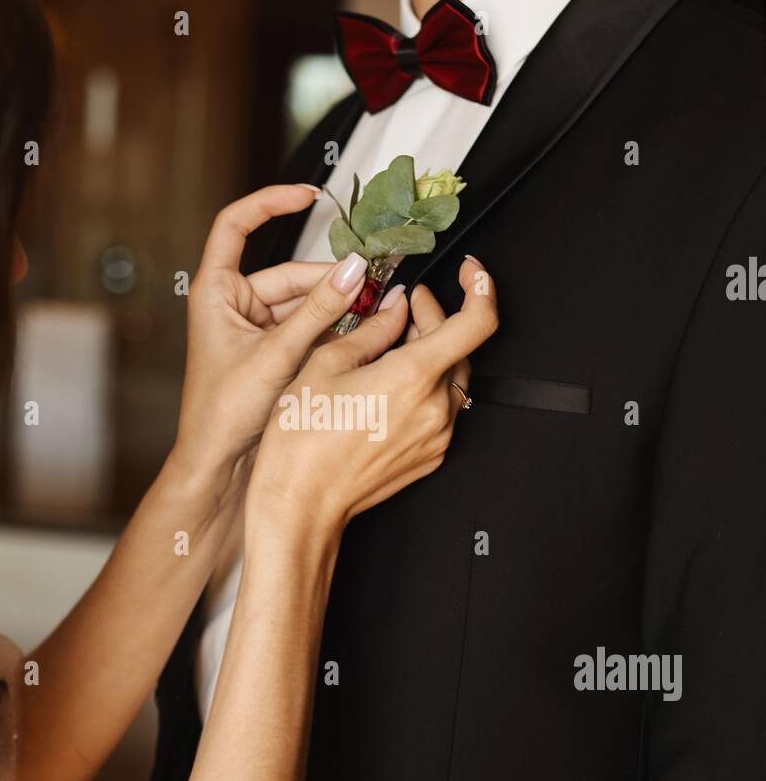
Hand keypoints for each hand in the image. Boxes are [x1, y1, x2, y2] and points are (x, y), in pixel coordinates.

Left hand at [172, 185, 371, 483]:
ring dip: (340, 305)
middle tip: (374, 280)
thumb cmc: (223, 414)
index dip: (270, 203)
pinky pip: (313, 327)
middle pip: (291, 271)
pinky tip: (366, 330)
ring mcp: (257, 328)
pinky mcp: (276, 351)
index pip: (237, 225)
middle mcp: (235, 304)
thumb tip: (354, 270)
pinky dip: (337, 328)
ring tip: (378, 306)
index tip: (308, 195)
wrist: (219, 466)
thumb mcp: (277, 355)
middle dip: (332, 277)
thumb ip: (319, 310)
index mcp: (215, 291)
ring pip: (308, 301)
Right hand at [248, 258, 497, 536]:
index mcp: (413, 378)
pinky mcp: (429, 457)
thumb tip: (394, 308)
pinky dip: (424, 387)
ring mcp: (436, 438)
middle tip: (405, 308)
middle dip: (436, 319)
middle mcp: (434, 410)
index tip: (471, 274)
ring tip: (390, 346)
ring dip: (430, 354)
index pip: (477, 322)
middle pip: (460, 348)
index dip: (481, 288)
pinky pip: (440, 410)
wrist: (300, 506)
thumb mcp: (326, 365)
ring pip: (451, 379)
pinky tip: (389, 383)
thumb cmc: (302, 445)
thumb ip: (372, 329)